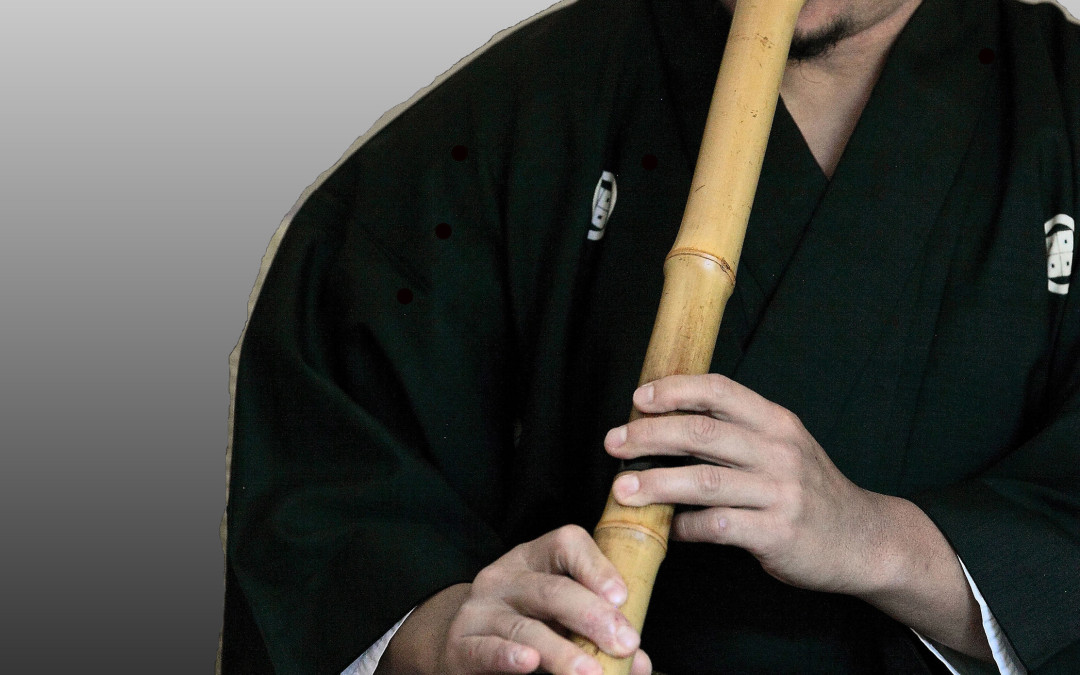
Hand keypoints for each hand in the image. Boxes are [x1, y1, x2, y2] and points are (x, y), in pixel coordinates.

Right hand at [378, 525, 651, 674]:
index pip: (566, 543)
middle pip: (552, 589)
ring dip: (562, 652)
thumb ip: (600, 635)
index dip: (596, 566)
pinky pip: (486, 649)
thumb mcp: (562, 621)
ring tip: (592, 673)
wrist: (461, 646)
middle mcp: (505, 578)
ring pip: (525, 627)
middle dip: (592, 617)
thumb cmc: (528, 628)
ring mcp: (480, 610)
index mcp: (535, 560)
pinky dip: (508, 656)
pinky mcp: (461, 645)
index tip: (623, 597)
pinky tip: (529, 663)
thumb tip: (640, 664)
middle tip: (625, 644)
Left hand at [603, 373, 891, 595]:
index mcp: (776, 422)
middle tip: (613, 442)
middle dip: (649, 435)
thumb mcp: (784, 448)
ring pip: (703, 480)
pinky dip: (687, 527)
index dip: (675, 390)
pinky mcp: (778, 533)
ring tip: (621, 489)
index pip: (719, 392)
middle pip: (701, 432)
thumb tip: (665, 424)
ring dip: (655, 483)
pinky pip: (718, 526)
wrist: (865, 539)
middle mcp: (779, 451)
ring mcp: (780, 493)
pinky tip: (668, 529)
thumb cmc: (809, 490)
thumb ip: (736, 433)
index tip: (638, 398)